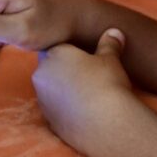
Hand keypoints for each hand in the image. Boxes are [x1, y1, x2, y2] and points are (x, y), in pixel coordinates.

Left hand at [34, 28, 136, 156]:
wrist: (106, 124)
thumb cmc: (106, 82)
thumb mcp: (111, 58)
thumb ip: (109, 44)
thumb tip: (115, 32)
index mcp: (53, 55)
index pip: (56, 47)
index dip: (70, 52)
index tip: (84, 57)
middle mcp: (42, 76)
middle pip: (50, 68)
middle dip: (64, 70)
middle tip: (86, 74)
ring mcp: (43, 101)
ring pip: (51, 90)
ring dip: (64, 91)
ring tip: (87, 94)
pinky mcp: (50, 122)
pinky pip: (56, 110)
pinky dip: (66, 109)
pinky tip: (84, 111)